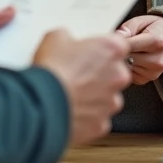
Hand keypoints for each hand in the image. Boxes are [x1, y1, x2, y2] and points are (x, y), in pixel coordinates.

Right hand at [32, 30, 131, 145]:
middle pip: (116, 73)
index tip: (93, 52)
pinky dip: (86, 116)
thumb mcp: (56, 37)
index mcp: (111, 49)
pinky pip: (97, 118)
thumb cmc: (53, 71)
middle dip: (100, 74)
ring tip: (71, 94)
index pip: (119, 45)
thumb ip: (70, 38)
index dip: (103, 49)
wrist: (43, 104)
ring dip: (93, 96)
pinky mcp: (102, 124)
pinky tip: (70, 109)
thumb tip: (66, 41)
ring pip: (107, 98)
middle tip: (77, 74)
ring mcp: (112, 102)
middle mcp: (118, 76)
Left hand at [116, 15, 162, 84]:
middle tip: (127, 42)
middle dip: (122, 49)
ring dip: (125, 59)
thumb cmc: (155, 29)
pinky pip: (128, 74)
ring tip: (133, 50)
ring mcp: (153, 72)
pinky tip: (134, 59)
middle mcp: (157, 60)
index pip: (128, 44)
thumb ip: (127, 28)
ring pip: (125, 66)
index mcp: (156, 42)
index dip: (118, 40)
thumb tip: (114, 38)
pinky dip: (128, 67)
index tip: (115, 38)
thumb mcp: (141, 21)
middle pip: (126, 56)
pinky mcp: (147, 79)